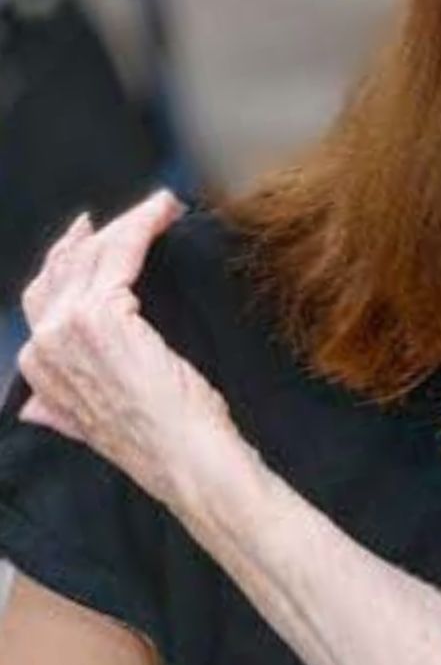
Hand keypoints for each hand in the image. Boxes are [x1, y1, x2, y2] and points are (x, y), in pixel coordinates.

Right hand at [16, 193, 232, 506]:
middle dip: (98, 235)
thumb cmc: (157, 439)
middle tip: (134, 213)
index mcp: (38, 370)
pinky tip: (164, 212)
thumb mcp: (91, 427)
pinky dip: (143, 225)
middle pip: (64, 267)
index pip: (43, 295)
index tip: (90, 234)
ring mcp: (68, 327)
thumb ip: (57, 411)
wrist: (182, 456)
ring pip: (93, 253)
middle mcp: (43, 345)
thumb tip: (33, 408)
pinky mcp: (103, 313)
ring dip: (130, 223)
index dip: (67, 259)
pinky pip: (121, 251)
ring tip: (163, 208)